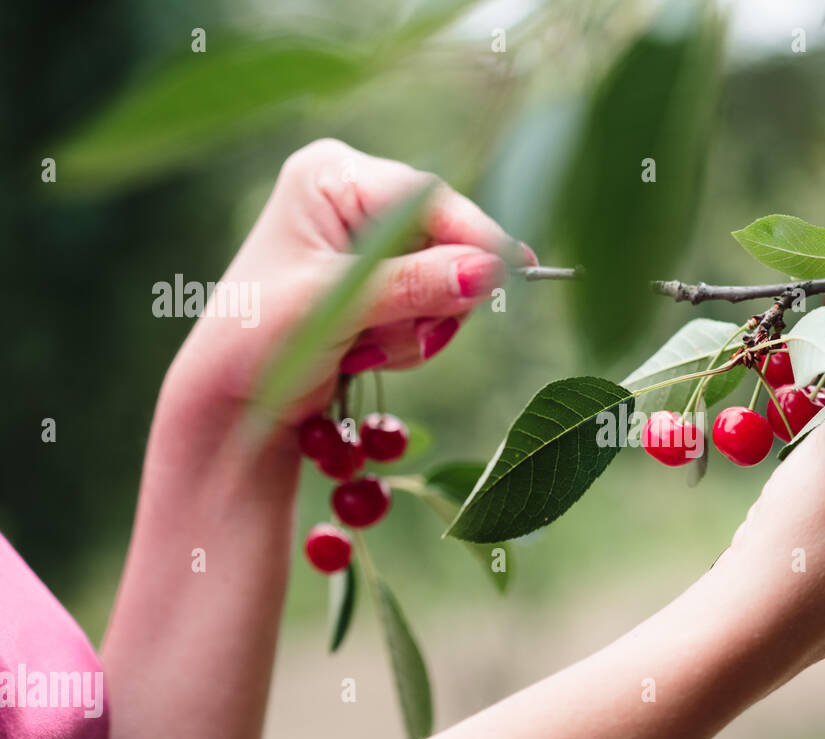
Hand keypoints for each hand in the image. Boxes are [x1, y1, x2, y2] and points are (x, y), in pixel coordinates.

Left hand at [161, 138, 533, 431]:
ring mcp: (369, 242)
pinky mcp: (379, 283)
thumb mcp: (335, 307)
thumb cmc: (258, 340)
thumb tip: (488, 271)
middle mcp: (352, 196)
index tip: (517, 270)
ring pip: (446, 281)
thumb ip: (413, 285)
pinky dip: (409, 339)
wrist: (229, 401)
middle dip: (429, 298)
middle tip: (386, 334)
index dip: (474, 236)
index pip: (426, 198)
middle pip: (445, 239)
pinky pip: (432, 308)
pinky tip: (364, 351)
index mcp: (330, 175)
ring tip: (361, 347)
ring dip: (416, 327)